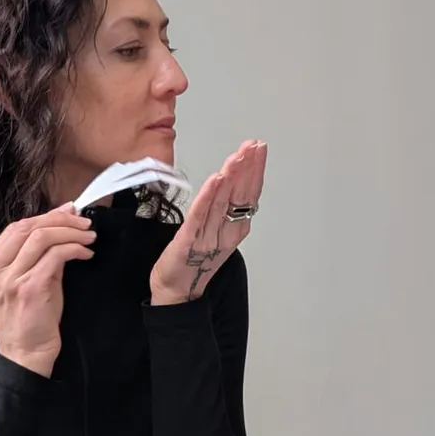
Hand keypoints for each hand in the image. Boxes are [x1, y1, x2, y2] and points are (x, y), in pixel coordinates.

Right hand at [0, 204, 95, 376]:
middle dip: (59, 220)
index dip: (44, 217)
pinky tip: (85, 253)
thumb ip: (33, 255)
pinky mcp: (30, 289)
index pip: (13, 229)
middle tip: (83, 222)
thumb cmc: (28, 321)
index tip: (67, 213)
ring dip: (70, 232)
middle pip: (25, 228)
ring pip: (41, 238)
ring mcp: (9, 281)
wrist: (26, 355)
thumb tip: (60, 222)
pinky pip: (55, 256)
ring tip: (89, 236)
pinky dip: (74, 249)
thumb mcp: (20, 283)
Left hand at [149, 140, 266, 303]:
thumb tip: (229, 184)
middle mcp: (226, 231)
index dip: (254, 171)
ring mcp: (209, 236)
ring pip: (223, 200)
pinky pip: (201, 214)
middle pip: (239, 195)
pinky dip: (209, 196)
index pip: (247, 194)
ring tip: (239, 155)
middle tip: (255, 146)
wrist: (176, 290)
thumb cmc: (191, 261)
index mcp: (233, 228)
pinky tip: (217, 178)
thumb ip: (222, 209)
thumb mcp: (211, 231)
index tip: (258, 149)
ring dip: (232, 176)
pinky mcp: (189, 240)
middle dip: (248, 167)